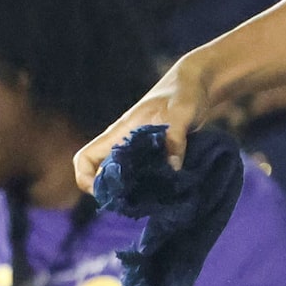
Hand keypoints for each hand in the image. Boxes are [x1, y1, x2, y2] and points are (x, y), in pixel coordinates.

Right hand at [73, 49, 219, 191]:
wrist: (200, 82)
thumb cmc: (185, 91)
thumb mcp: (181, 113)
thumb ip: (175, 139)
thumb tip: (172, 168)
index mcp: (119, 132)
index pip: (85, 158)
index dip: (86, 178)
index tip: (105, 191)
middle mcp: (124, 143)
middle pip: (102, 174)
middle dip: (112, 191)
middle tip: (134, 203)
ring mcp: (139, 149)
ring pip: (124, 176)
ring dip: (133, 190)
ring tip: (152, 201)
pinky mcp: (156, 152)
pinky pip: (145, 173)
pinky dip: (151, 184)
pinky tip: (167, 191)